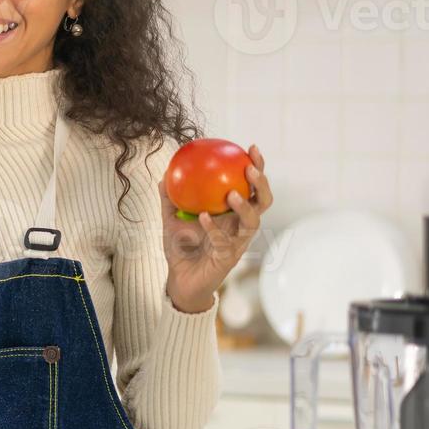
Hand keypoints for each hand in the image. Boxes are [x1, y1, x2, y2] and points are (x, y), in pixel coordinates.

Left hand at [159, 145, 272, 313]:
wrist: (180, 280)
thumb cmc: (181, 248)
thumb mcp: (172, 219)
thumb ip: (170, 198)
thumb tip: (165, 173)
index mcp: (233, 213)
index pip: (251, 186)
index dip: (256, 167)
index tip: (250, 148)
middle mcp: (241, 226)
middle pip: (263, 201)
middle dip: (261, 183)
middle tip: (249, 168)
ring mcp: (238, 242)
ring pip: (253, 222)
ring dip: (244, 206)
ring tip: (231, 193)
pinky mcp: (229, 258)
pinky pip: (224, 241)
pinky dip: (213, 228)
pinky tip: (202, 217)